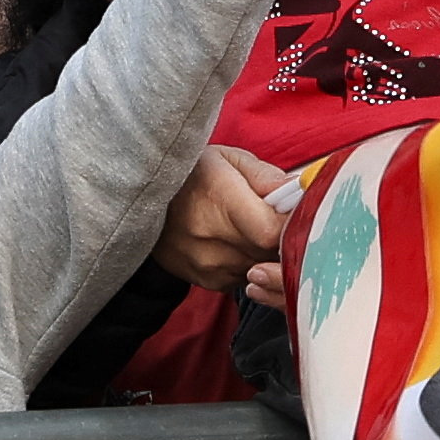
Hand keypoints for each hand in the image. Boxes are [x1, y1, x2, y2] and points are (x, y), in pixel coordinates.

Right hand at [155, 147, 290, 291]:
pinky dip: (250, 263)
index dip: (293, 225)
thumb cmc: (191, 173)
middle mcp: (211, 237)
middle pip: (271, 253)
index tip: (297, 213)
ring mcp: (207, 264)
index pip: (273, 231)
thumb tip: (299, 192)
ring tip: (255, 228)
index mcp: (220, 198)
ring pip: (261, 268)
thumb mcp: (228, 159)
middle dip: (284, 239)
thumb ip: (266, 176)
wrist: (141, 199)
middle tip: (281, 219)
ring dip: (267, 253)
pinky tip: (238, 244)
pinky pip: (246, 278)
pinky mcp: (205, 281)